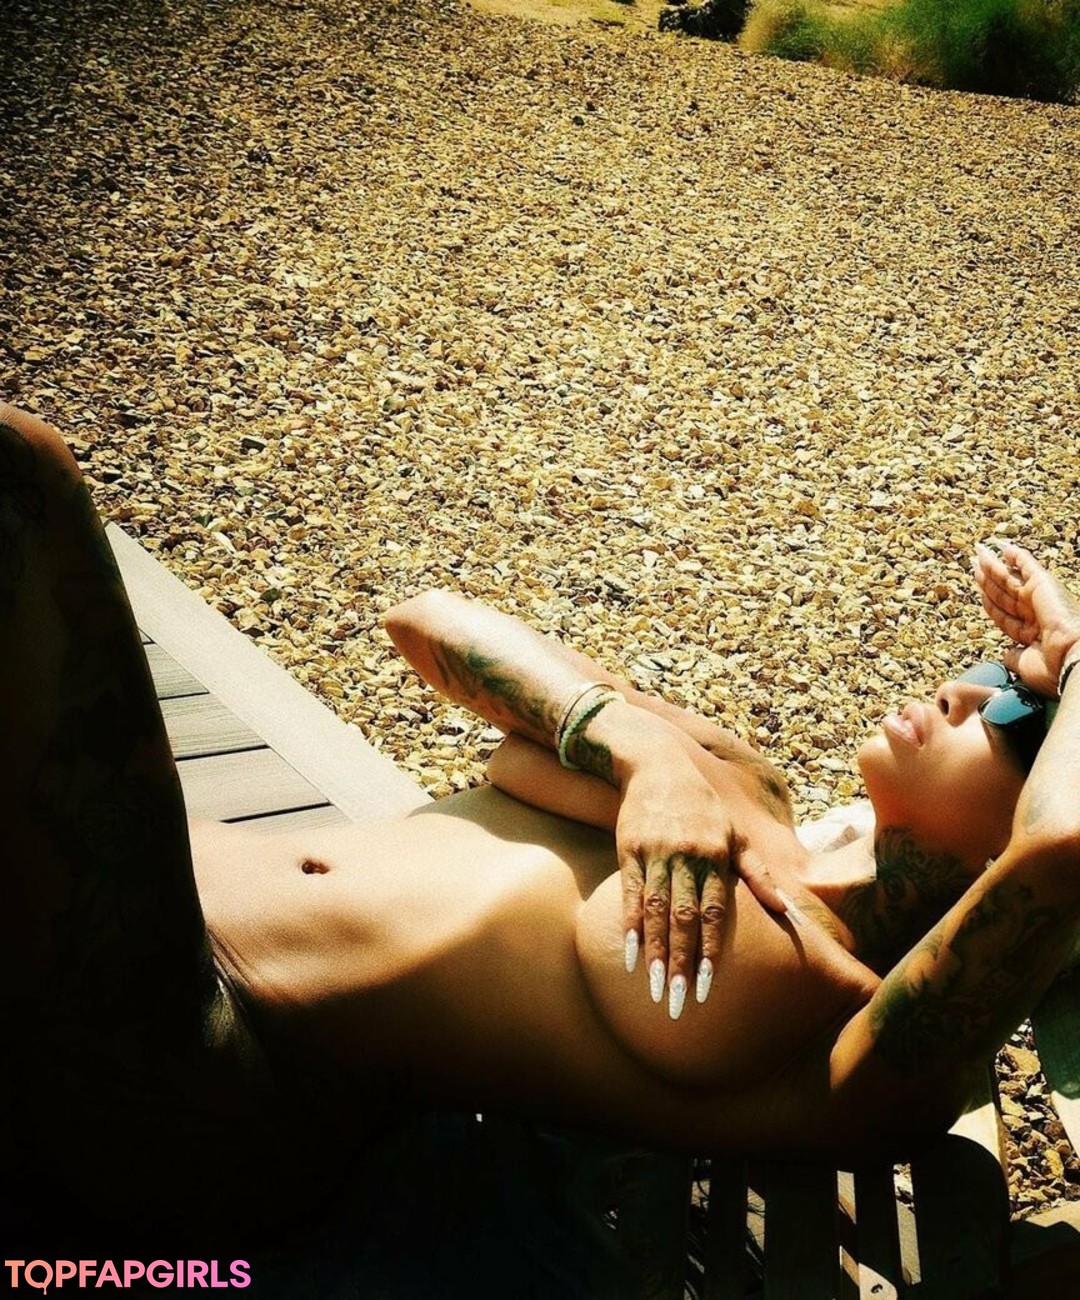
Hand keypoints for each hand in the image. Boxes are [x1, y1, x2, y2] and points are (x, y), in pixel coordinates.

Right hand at [615, 751, 784, 1019]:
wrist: (657, 764)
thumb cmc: (703, 805)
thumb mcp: (736, 834)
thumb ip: (757, 874)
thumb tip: (786, 912)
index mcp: (716, 855)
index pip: (714, 912)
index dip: (710, 950)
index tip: (709, 987)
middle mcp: (686, 856)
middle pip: (683, 918)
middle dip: (681, 962)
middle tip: (678, 1003)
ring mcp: (656, 853)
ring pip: (655, 910)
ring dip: (654, 951)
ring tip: (654, 988)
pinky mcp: (629, 849)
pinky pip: (630, 892)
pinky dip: (629, 924)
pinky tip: (628, 953)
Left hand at [974, 542, 1079, 695]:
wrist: (1073, 657)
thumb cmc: (1054, 667)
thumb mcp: (1025, 666)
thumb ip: (1013, 657)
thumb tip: (1007, 653)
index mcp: (1034, 633)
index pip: (1005, 615)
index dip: (991, 605)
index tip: (979, 594)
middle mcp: (1037, 612)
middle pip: (1005, 593)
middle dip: (988, 580)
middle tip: (974, 565)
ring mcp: (1040, 597)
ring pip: (1010, 578)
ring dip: (992, 566)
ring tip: (978, 554)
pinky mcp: (1043, 584)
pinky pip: (1027, 564)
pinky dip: (1015, 554)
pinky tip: (999, 546)